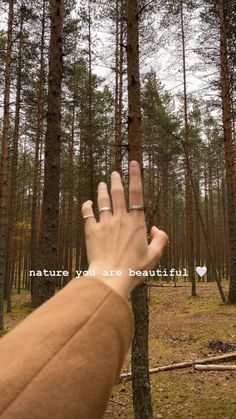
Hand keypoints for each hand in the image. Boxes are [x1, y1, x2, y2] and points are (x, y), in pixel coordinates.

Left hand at [81, 161, 167, 297]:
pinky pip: (87, 213)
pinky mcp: (91, 231)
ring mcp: (104, 224)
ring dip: (103, 190)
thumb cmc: (134, 270)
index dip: (135, 176)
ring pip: (103, 200)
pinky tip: (87, 202)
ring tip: (102, 183)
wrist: (111, 278)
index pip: (137, 194)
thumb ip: (161, 240)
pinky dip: (87, 205)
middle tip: (115, 172)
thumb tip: (156, 228)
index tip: (133, 163)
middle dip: (116, 180)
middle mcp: (120, 219)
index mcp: (136, 223)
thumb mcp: (154, 256)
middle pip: (118, 193)